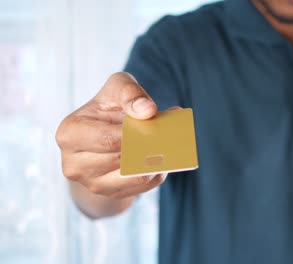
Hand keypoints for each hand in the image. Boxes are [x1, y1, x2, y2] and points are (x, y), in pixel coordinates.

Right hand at [56, 72, 166, 198]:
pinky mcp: (111, 194)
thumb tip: (148, 111)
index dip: (135, 133)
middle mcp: (74, 164)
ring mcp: (92, 184)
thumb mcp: (116, 88)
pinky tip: (163, 156)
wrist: (101, 135)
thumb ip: (130, 93)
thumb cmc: (108, 108)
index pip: (108, 139)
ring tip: (171, 144)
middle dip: (150, 145)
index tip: (156, 123)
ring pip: (135, 175)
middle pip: (123, 158)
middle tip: (172, 135)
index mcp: (69, 134)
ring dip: (157, 160)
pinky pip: (143, 185)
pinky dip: (157, 171)